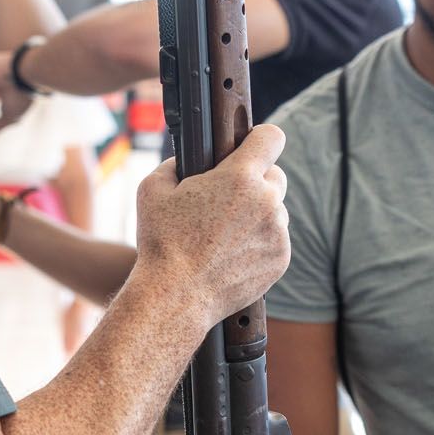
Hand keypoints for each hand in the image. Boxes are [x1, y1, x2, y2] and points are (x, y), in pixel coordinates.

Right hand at [132, 123, 289, 328]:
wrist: (176, 296)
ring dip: (258, 215)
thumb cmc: (163, 243)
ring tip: (225, 233)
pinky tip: (232, 253)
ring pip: (275, 211)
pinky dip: (259, 242)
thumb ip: (174, 164)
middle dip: (256, 182)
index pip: (271, 138)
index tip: (251, 146)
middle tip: (229, 198)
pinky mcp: (280, 259)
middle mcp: (267, 202)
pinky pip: (275, 240)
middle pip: (275, 176)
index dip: (260, 139)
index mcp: (240, 178)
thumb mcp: (152, 189)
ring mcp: (277, 233)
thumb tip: (186, 161)